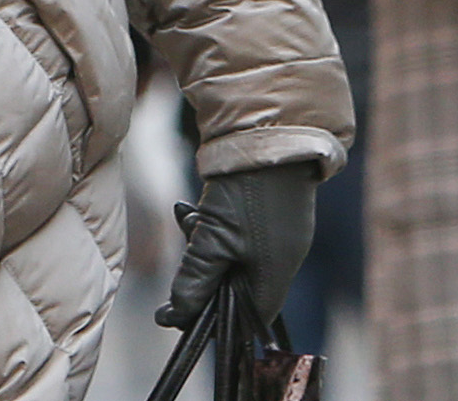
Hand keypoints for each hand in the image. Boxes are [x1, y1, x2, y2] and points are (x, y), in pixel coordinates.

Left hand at [158, 163, 319, 330]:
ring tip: (190, 218)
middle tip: (187, 246)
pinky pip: (233, 233)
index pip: (249, 318)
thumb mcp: (214, 239)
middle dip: (203, 271)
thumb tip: (176, 317)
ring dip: (201, 242)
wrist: (268, 137)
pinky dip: (209, 225)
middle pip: (235, 287)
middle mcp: (281, 259)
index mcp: (276, 275)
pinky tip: (191, 209)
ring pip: (229, 256)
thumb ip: (195, 280)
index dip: (216, 321)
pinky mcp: (266, 213)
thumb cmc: (246, 193)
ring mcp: (277, 235)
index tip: (182, 313)